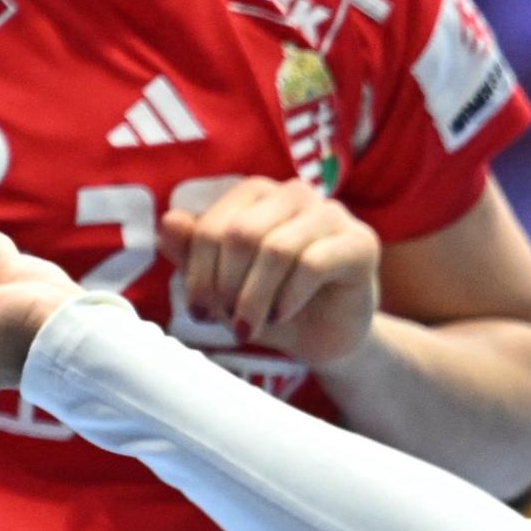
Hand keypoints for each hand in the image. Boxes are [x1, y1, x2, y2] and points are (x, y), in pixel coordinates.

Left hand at [158, 177, 380, 367]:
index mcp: (257, 195)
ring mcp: (331, 214)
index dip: (198, 273)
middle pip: (242, 234)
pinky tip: (282, 316)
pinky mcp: (360, 242)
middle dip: (227, 287)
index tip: (199, 312)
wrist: (326, 337)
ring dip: (255, 298)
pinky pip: (313, 264)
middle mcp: (294, 194)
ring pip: (276, 248)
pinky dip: (288, 297)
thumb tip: (169, 220)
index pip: (214, 225)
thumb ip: (192, 253)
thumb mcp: (223, 286)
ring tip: (252, 326)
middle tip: (230, 324)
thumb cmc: (272, 304)